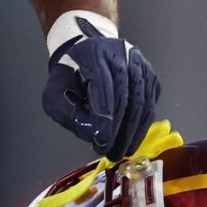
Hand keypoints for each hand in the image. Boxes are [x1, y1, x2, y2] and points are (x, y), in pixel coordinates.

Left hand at [41, 11, 160, 157]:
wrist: (86, 54)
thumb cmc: (70, 76)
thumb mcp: (55, 94)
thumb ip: (68, 113)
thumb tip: (93, 134)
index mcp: (92, 53)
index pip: (102, 85)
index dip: (103, 116)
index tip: (101, 141)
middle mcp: (120, 54)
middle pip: (125, 95)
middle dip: (119, 130)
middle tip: (111, 153)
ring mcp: (138, 64)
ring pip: (142, 102)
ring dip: (133, 132)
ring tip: (122, 152)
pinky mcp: (149, 75)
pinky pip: (150, 103)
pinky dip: (142, 125)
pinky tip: (132, 140)